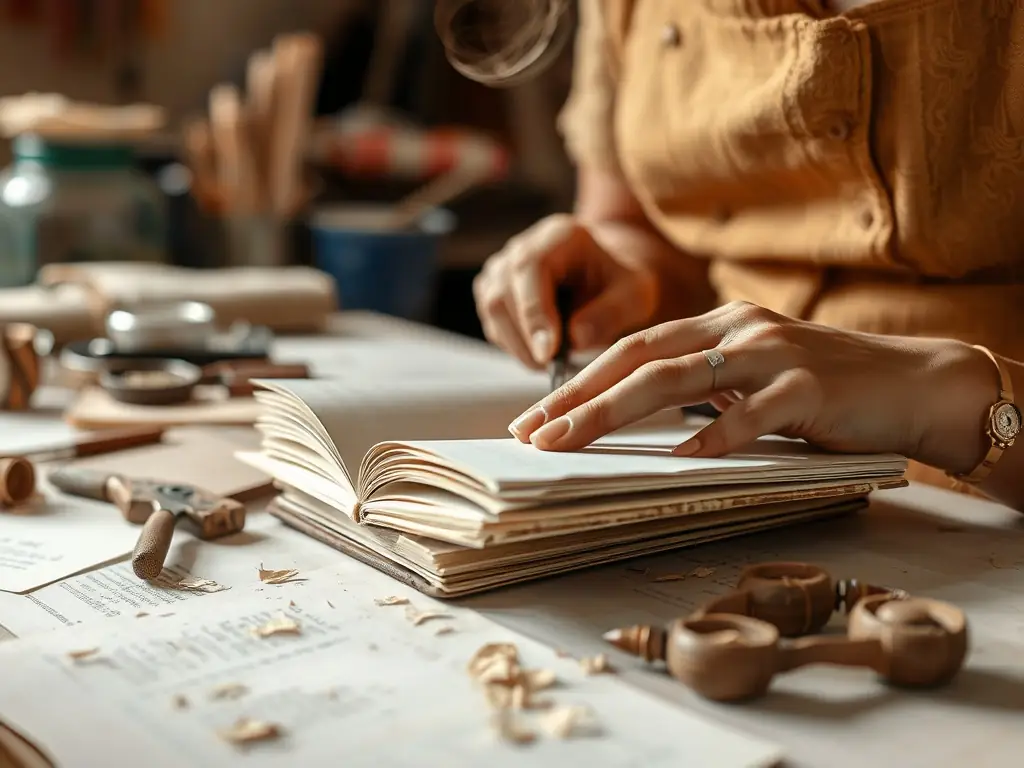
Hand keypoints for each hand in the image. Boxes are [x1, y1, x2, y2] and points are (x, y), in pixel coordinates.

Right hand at [473, 214, 659, 368]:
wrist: (604, 286)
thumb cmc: (619, 287)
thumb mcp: (634, 297)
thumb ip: (610, 313)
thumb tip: (574, 337)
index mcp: (559, 236)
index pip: (531, 267)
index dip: (535, 311)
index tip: (549, 351)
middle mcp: (523, 246)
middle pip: (502, 292)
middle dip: (524, 337)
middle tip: (550, 366)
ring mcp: (502, 268)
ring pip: (492, 310)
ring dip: (517, 345)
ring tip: (548, 363)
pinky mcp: (492, 291)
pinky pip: (492, 323)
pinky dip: (512, 345)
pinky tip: (539, 352)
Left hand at [507, 301, 996, 472]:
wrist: (915, 382)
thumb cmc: (826, 389)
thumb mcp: (753, 376)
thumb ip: (703, 387)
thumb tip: (640, 421)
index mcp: (717, 325)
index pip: (631, 350)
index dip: (578, 383)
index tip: (536, 419)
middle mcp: (737, 329)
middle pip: (639, 361)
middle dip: (578, 399)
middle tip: (532, 434)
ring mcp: (773, 355)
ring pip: (679, 380)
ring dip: (615, 414)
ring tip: (571, 444)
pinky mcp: (810, 387)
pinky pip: (752, 413)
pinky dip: (715, 434)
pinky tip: (681, 458)